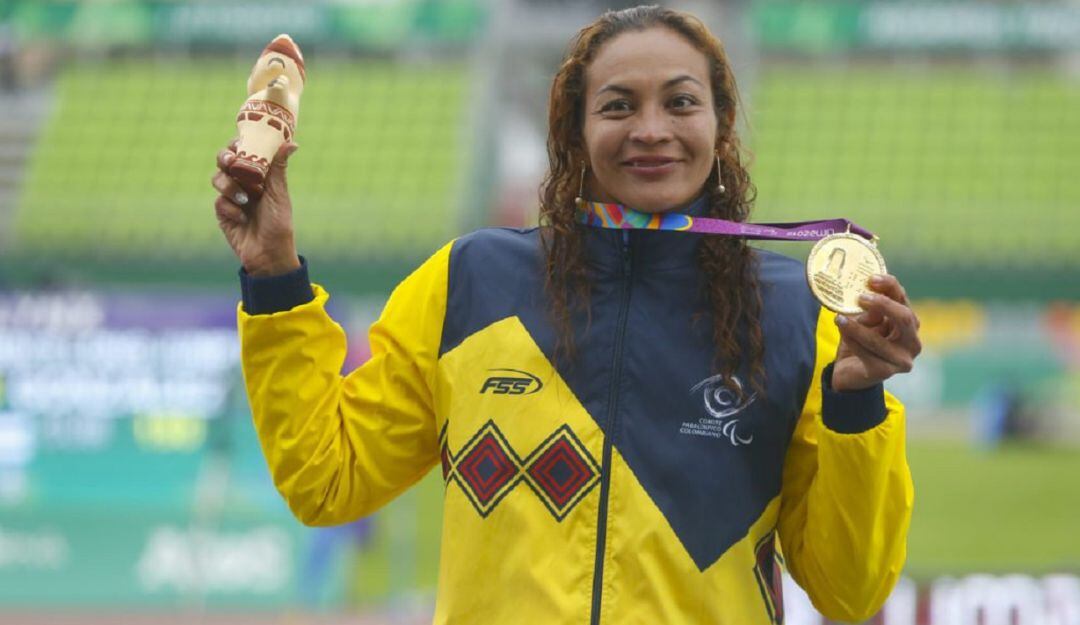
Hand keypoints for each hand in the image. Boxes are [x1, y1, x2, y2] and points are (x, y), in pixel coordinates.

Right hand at [211, 139, 300, 275]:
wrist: (269, 253)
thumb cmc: (279, 223)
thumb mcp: (278, 193)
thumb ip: (278, 167)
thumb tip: (292, 143)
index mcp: (258, 175)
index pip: (243, 151)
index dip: (237, 143)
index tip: (239, 142)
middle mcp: (243, 182)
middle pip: (224, 160)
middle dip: (225, 158)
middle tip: (231, 162)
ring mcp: (231, 197)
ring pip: (218, 178)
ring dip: (230, 186)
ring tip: (245, 199)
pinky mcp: (222, 212)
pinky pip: (219, 201)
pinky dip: (231, 208)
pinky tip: (242, 219)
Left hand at [831, 274, 921, 391]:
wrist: (849, 372)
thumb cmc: (859, 341)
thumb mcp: (864, 320)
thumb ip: (868, 309)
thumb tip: (862, 293)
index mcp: (909, 323)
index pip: (904, 300)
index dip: (890, 286)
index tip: (871, 278)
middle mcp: (912, 342)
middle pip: (906, 318)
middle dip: (884, 305)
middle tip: (861, 298)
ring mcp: (901, 360)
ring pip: (880, 340)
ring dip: (857, 327)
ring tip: (839, 318)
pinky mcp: (884, 373)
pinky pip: (866, 354)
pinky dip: (852, 341)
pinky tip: (841, 330)